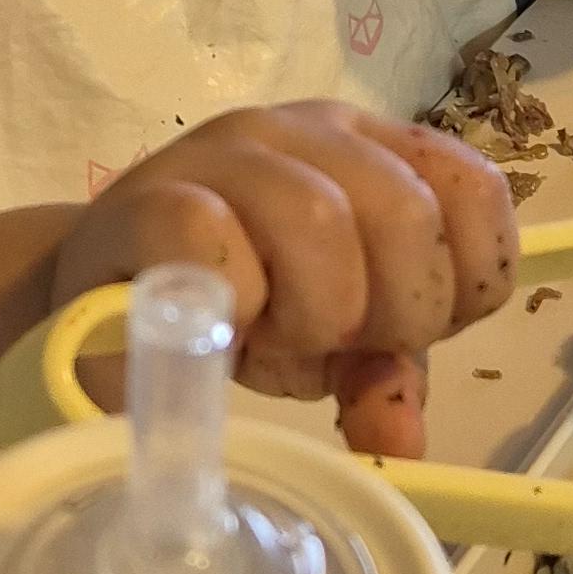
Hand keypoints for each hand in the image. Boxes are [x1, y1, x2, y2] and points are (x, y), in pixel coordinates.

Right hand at [51, 100, 517, 456]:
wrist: (96, 303)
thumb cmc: (232, 312)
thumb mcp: (332, 344)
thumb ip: (386, 375)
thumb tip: (402, 442)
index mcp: (374, 151)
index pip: (476, 194)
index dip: (458, 288)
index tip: (398, 336)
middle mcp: (309, 132)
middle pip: (408, 213)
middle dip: (388, 313)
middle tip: (329, 346)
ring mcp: (224, 154)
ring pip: (318, 217)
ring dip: (307, 314)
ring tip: (266, 336)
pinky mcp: (148, 196)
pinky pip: (213, 239)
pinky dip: (230, 305)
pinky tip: (215, 329)